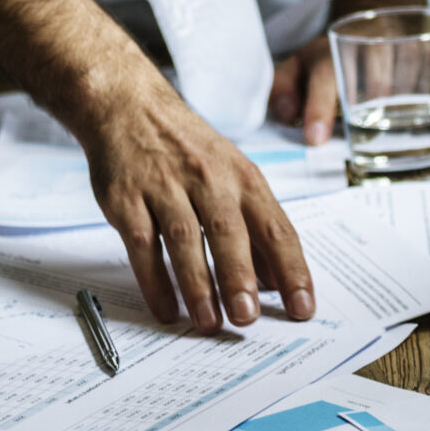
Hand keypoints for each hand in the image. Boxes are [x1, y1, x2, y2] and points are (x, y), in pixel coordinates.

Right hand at [81, 74, 314, 330]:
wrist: (129, 107)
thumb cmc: (189, 149)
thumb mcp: (233, 175)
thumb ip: (255, 227)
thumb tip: (277, 282)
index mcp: (244, 178)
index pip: (276, 228)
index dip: (291, 270)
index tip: (301, 309)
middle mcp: (209, 180)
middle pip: (229, 233)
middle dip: (240, 278)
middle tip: (248, 319)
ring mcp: (165, 188)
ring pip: (185, 240)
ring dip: (198, 285)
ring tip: (209, 323)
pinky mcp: (128, 200)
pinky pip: (143, 246)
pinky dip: (155, 281)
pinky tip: (167, 309)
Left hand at [269, 0, 428, 146]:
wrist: (372, 21)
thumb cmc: (330, 58)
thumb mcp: (297, 67)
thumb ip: (283, 89)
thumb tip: (286, 113)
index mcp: (328, 49)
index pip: (324, 75)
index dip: (318, 108)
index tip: (314, 139)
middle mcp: (366, 41)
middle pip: (373, 81)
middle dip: (367, 113)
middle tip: (361, 138)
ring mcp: (400, 44)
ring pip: (406, 82)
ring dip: (400, 112)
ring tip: (390, 133)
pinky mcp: (427, 51)